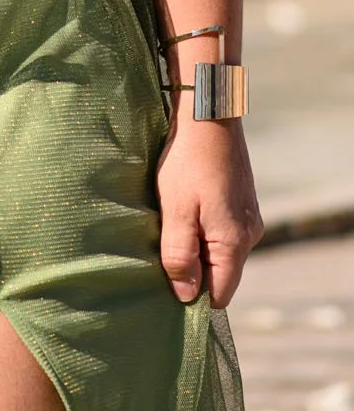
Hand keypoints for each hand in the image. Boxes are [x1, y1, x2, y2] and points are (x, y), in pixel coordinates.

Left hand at [156, 103, 262, 306]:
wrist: (208, 114)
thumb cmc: (187, 162)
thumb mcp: (175, 210)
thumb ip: (180, 255)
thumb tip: (186, 296)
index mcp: (234, 242)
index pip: (219, 294)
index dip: (193, 295)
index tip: (165, 283)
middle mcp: (249, 234)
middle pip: (220, 273)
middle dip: (193, 269)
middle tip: (161, 248)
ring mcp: (248, 217)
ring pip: (220, 250)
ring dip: (196, 245)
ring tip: (171, 223)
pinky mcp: (242, 201)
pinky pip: (223, 230)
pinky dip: (203, 227)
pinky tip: (184, 207)